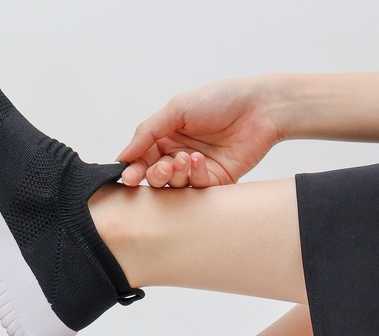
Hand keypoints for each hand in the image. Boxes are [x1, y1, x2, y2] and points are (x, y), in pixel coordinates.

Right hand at [118, 76, 282, 187]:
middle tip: (162, 166)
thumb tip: (122, 156)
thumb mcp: (177, 108)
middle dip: (154, 174)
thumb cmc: (220, 100)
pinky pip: (197, 188)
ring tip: (184, 158)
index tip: (129, 177)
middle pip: (155, 177)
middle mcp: (178, 155)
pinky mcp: (216, 181)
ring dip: (174, 175)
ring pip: (174, 186)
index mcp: (166, 137)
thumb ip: (147, 132)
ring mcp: (197, 170)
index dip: (134, 170)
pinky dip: (195, 176)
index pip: (141, 159)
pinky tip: (200, 160)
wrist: (261, 108)